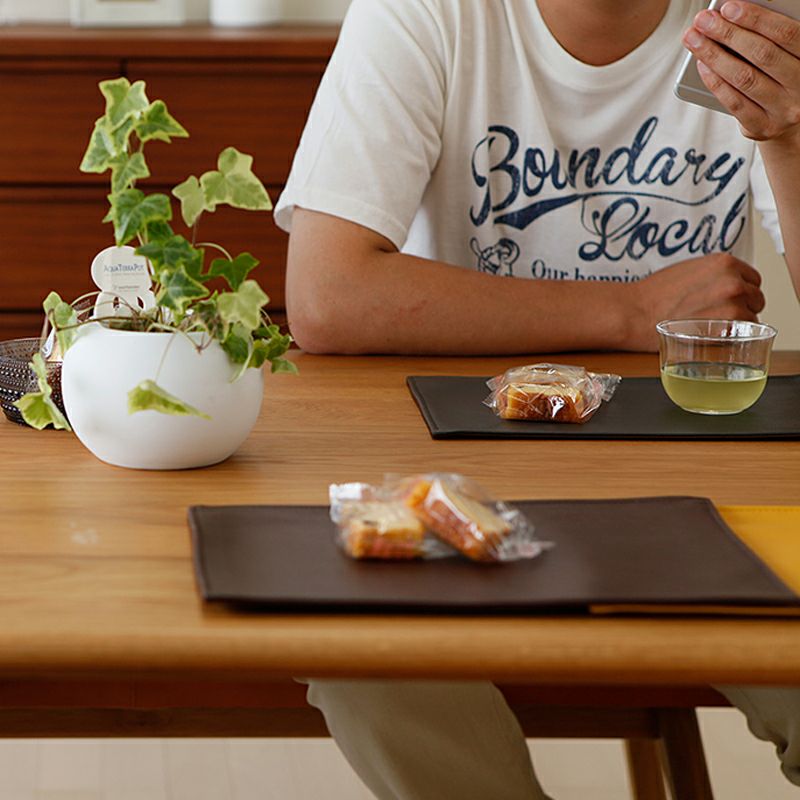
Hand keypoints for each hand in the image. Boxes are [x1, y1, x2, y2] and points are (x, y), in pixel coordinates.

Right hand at [629, 253, 764, 349]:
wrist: (635, 313)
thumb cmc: (653, 296)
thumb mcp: (688, 270)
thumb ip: (713, 276)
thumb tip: (723, 286)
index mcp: (724, 262)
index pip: (753, 278)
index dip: (742, 291)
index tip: (730, 301)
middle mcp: (733, 280)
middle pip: (756, 298)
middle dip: (742, 308)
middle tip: (718, 317)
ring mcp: (733, 303)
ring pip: (752, 317)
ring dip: (737, 325)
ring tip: (711, 327)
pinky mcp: (728, 325)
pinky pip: (743, 333)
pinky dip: (730, 337)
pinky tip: (710, 335)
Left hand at [683, 1, 799, 142]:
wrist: (794, 126)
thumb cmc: (786, 80)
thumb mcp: (790, 58)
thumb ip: (772, 41)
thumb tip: (733, 18)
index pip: (786, 33)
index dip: (756, 19)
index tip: (728, 7)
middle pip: (762, 54)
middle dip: (728, 34)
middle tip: (703, 21)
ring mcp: (784, 110)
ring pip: (744, 78)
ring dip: (714, 56)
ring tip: (695, 40)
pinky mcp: (763, 128)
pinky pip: (734, 102)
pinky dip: (715, 82)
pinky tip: (702, 66)